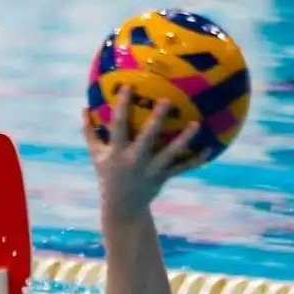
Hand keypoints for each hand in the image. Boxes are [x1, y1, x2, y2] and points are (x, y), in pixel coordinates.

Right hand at [84, 86, 207, 222]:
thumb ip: (90, 132)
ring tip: (196, 124)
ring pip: (170, 153)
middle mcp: (134, 160)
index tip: (128, 86)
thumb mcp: (96, 155)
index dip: (122, 106)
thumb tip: (84, 107)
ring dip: (183, 139)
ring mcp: (150, 170)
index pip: (118, 125)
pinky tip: (210, 148)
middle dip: (156, 119)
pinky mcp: (162, 178)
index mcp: (117, 153)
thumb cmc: (107, 175)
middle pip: (147, 137)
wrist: (121, 208)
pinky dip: (195, 160)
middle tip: (167, 100)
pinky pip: (181, 167)